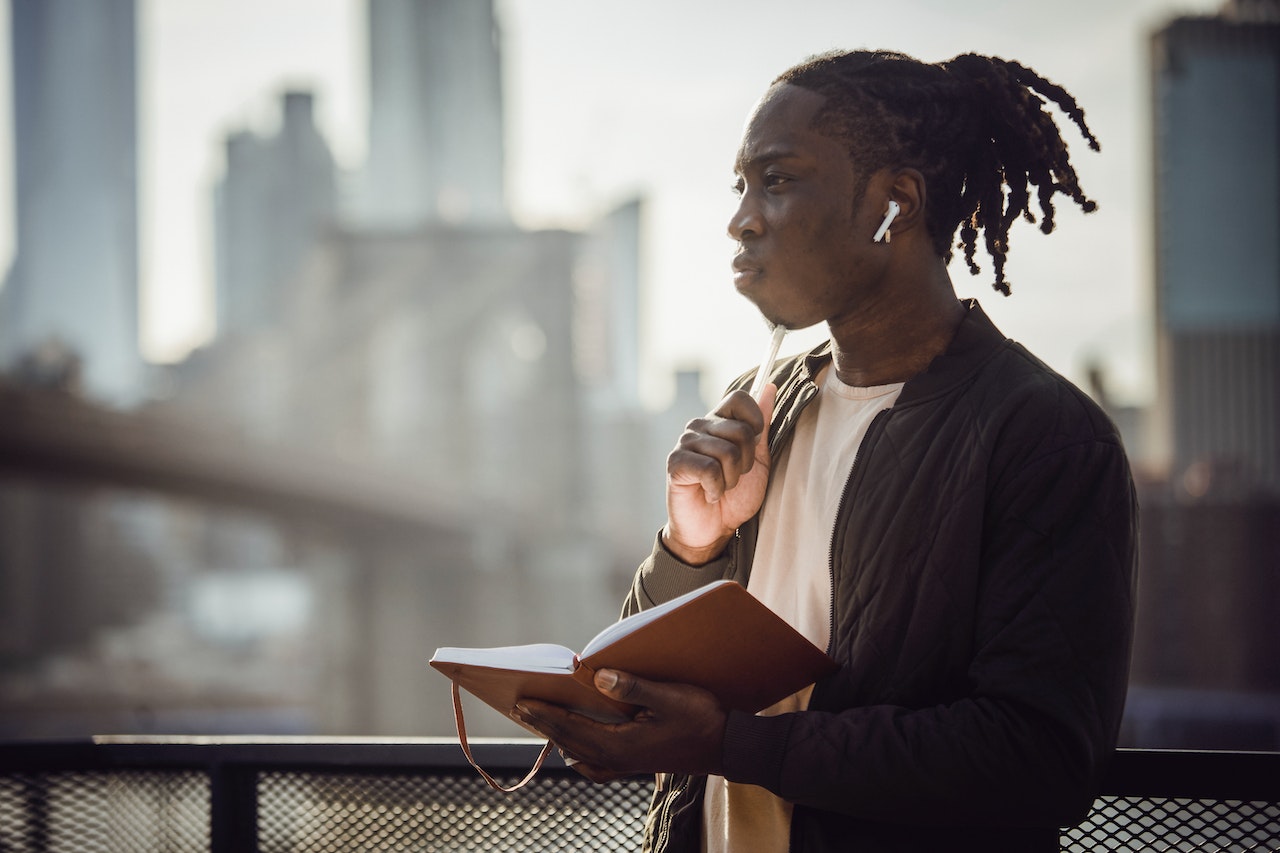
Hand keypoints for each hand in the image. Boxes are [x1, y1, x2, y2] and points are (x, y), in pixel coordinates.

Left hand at [511, 669, 726, 782]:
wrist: (727, 745)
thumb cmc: (701, 717)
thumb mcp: (669, 695)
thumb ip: (632, 686)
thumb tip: (597, 676)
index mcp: (620, 744)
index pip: (572, 728)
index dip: (545, 715)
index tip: (522, 702)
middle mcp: (617, 759)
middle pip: (570, 742)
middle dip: (544, 724)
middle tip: (519, 707)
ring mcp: (625, 765)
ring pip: (581, 753)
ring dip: (559, 737)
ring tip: (541, 720)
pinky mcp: (634, 764)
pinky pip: (596, 764)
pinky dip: (579, 754)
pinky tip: (575, 749)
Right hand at [663, 384, 775, 564]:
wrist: (713, 531)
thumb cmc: (736, 497)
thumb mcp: (758, 460)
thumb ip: (762, 425)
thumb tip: (769, 387)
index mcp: (719, 421)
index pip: (740, 398)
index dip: (755, 420)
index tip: (753, 445)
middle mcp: (699, 427)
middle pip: (740, 430)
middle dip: (746, 462)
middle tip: (734, 476)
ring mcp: (685, 444)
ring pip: (727, 452)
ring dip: (732, 479)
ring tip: (721, 487)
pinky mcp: (675, 464)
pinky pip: (710, 470)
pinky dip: (717, 489)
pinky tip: (709, 494)